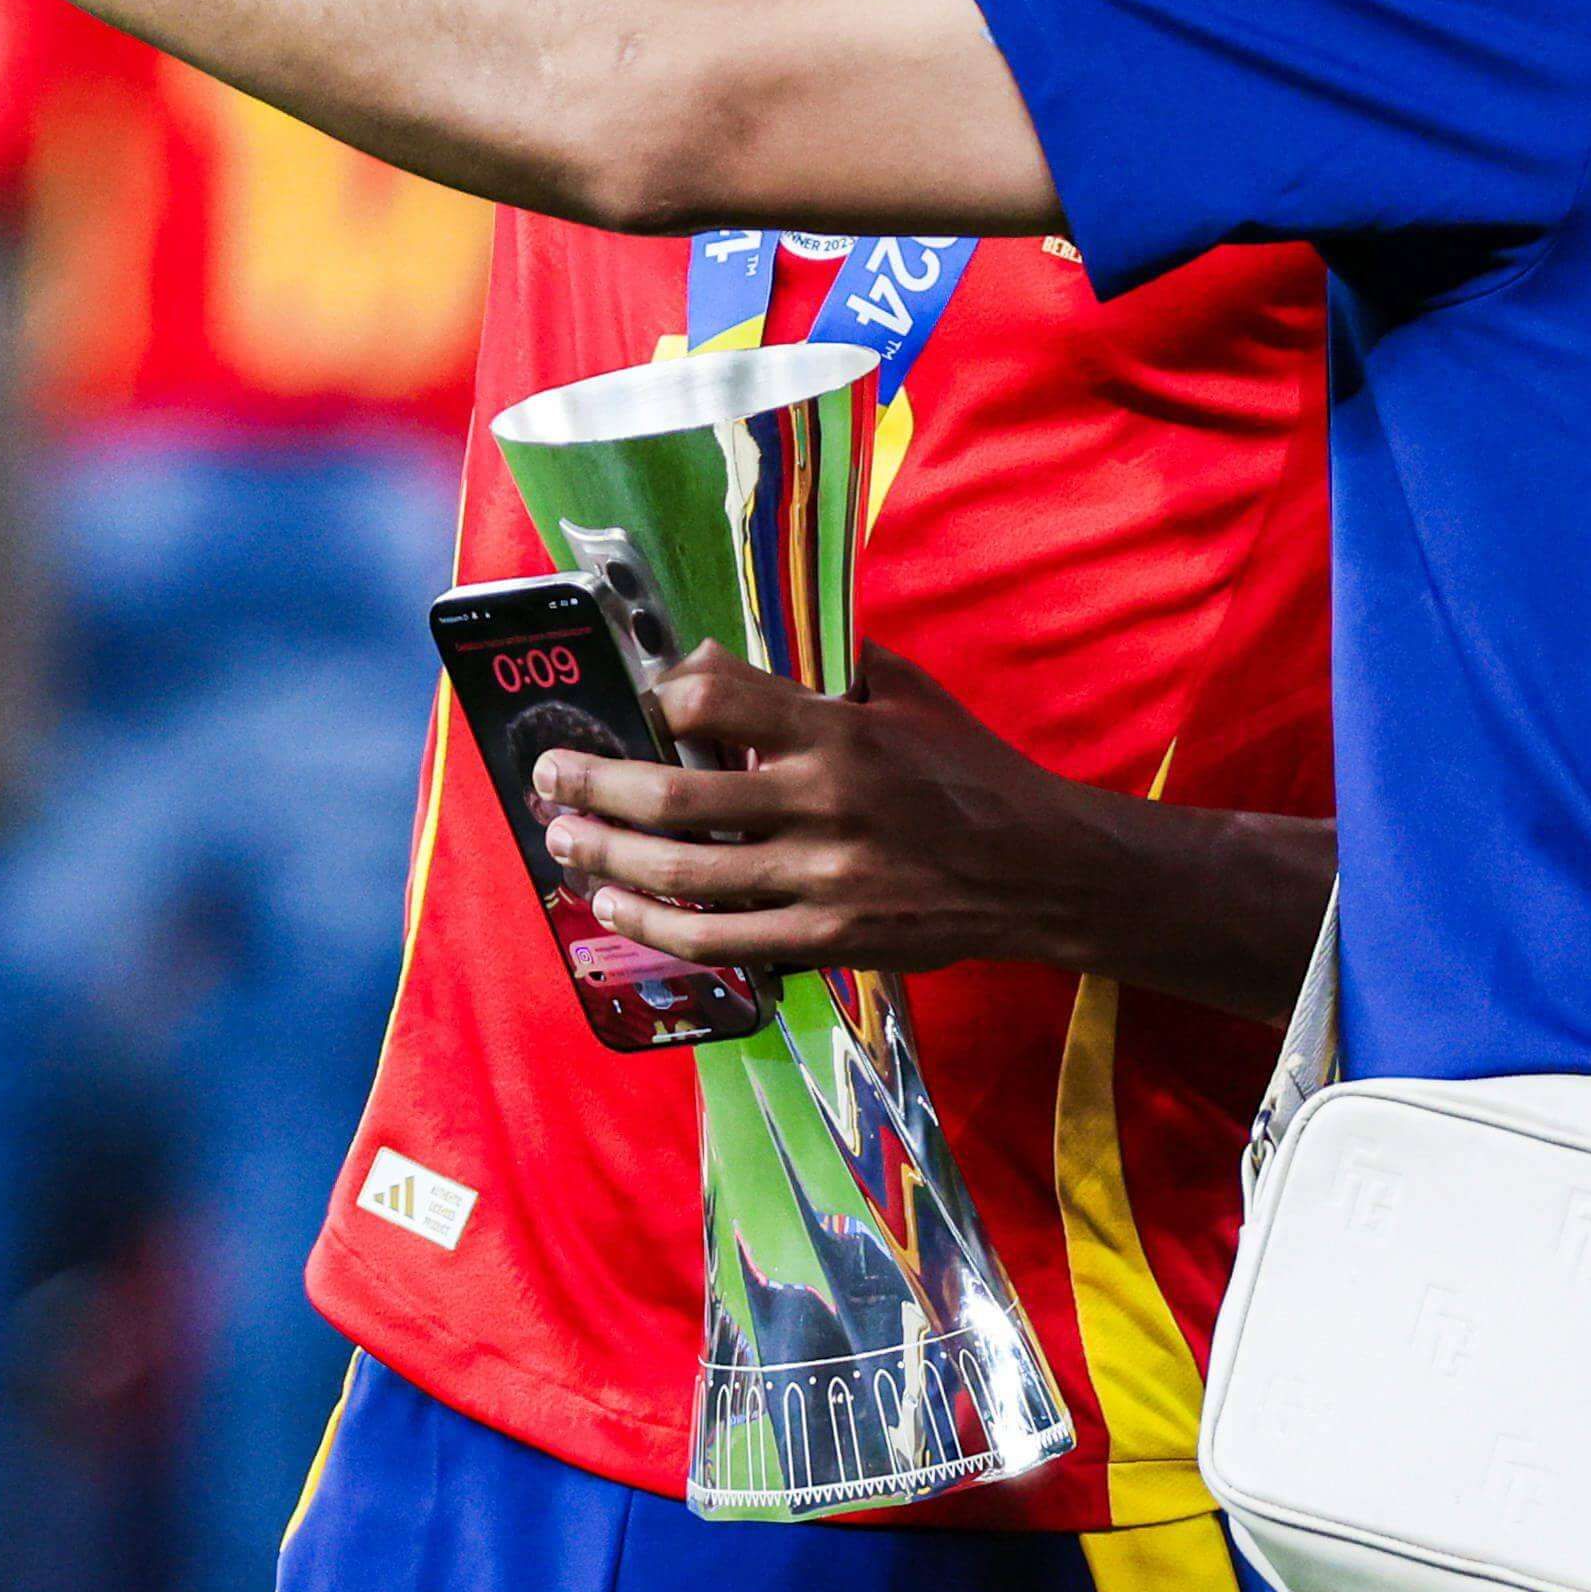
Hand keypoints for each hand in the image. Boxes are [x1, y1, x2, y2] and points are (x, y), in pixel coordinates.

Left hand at [531, 646, 1113, 976]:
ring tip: (563, 843)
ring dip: (606, 860)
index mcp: (840, 729)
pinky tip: (618, 910)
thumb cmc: (968, 770)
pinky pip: (721, 941)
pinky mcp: (828, 939)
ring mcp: (823, 879)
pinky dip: (657, 928)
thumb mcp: (906, 692)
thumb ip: (823, 665)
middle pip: (674, 797)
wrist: (1040, 870)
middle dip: (595, 787)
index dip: (659, 695)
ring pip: (684, 876)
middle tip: (550, 776)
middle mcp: (822, 803)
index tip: (635, 700)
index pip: (715, 699)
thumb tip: (723, 650)